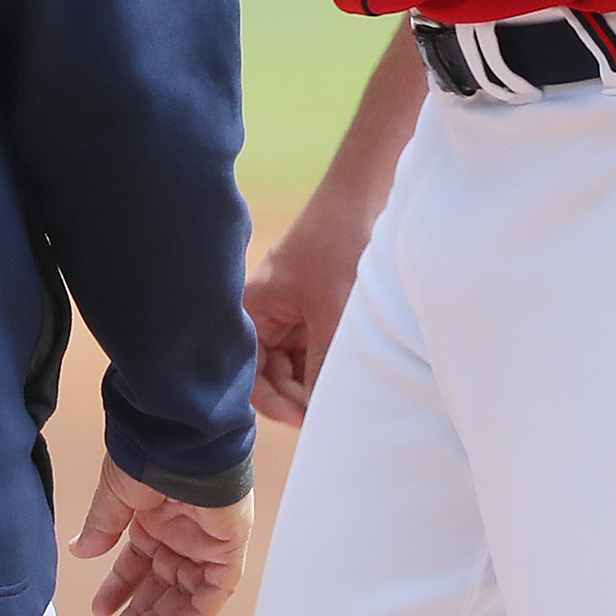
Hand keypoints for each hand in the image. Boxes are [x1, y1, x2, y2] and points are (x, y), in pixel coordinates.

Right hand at [68, 458, 253, 615]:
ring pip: (184, 595)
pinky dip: (195, 615)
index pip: (137, 565)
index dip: (119, 589)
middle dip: (137, 615)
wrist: (184, 440)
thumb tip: (79, 551)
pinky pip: (215, 592)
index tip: (99, 610)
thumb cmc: (152, 455)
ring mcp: (205, 542)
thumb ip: (102, 526)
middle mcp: (180, 534)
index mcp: (154, 519)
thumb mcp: (116, 494)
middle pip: (160, 587)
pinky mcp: (228, 547)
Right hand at [242, 197, 373, 426]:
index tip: (306, 419)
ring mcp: (292, 311)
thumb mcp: (331, 314)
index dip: (275, 401)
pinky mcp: (314, 308)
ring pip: (297, 363)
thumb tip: (315, 415)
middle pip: (273, 372)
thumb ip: (320, 366)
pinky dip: (328, 362)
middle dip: (299, 393)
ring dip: (316, 378)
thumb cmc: (338, 244)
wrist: (364, 197)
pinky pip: (314, 347)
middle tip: (330, 410)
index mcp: (254, 308)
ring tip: (344, 389)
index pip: (250, 374)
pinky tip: (348, 370)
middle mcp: (267, 312)